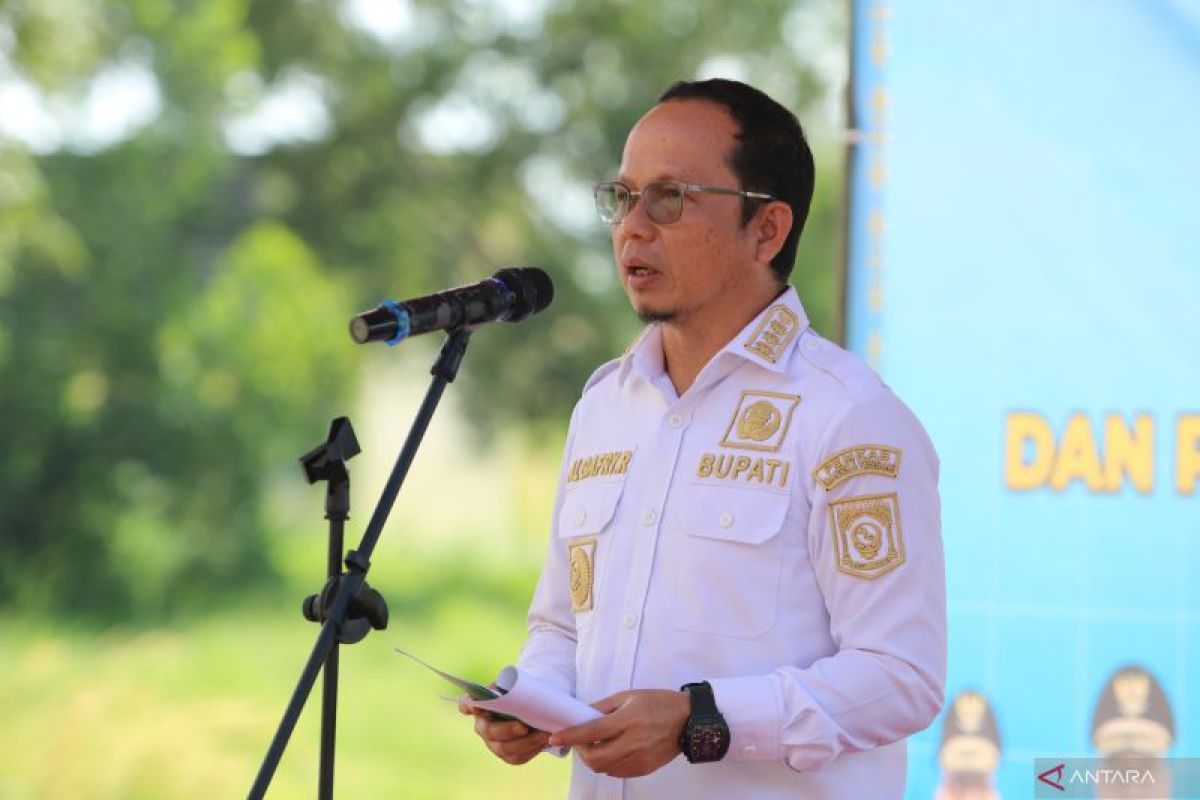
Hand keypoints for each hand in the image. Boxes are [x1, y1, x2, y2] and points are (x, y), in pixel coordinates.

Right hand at [458, 696, 549, 764]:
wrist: (532, 710)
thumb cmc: (520, 695)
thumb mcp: (514, 686)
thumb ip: (510, 687)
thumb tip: (511, 692)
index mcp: (480, 704)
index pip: (467, 704)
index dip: (468, 705)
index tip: (475, 705)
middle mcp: (482, 726)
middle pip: (489, 730)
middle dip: (507, 730)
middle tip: (524, 727)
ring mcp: (493, 743)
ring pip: (505, 748)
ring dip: (526, 742)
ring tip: (543, 734)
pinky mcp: (507, 755)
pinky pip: (518, 757)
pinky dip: (532, 749)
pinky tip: (543, 742)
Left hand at [548, 689, 689, 777]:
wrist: (688, 720)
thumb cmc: (657, 703)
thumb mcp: (628, 696)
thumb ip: (603, 707)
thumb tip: (580, 716)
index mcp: (628, 720)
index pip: (592, 732)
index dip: (571, 736)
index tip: (555, 737)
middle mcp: (633, 742)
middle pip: (595, 758)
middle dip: (581, 751)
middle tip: (579, 741)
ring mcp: (639, 759)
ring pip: (604, 768)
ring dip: (593, 758)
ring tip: (595, 745)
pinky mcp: (644, 769)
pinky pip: (617, 773)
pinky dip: (607, 764)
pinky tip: (611, 752)